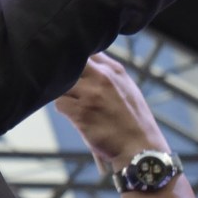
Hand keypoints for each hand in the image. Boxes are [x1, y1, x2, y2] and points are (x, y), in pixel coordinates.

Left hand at [53, 53, 169, 172]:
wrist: (140, 148)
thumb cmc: (132, 121)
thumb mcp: (126, 88)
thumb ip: (107, 72)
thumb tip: (84, 60)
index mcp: (114, 70)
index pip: (85, 49)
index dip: (73, 56)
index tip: (70, 66)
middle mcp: (102, 77)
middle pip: (68, 61)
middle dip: (62, 71)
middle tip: (61, 82)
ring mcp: (91, 94)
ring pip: (59, 82)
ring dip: (61, 93)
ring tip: (74, 103)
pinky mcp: (81, 113)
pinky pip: (58, 103)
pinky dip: (63, 110)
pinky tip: (75, 116)